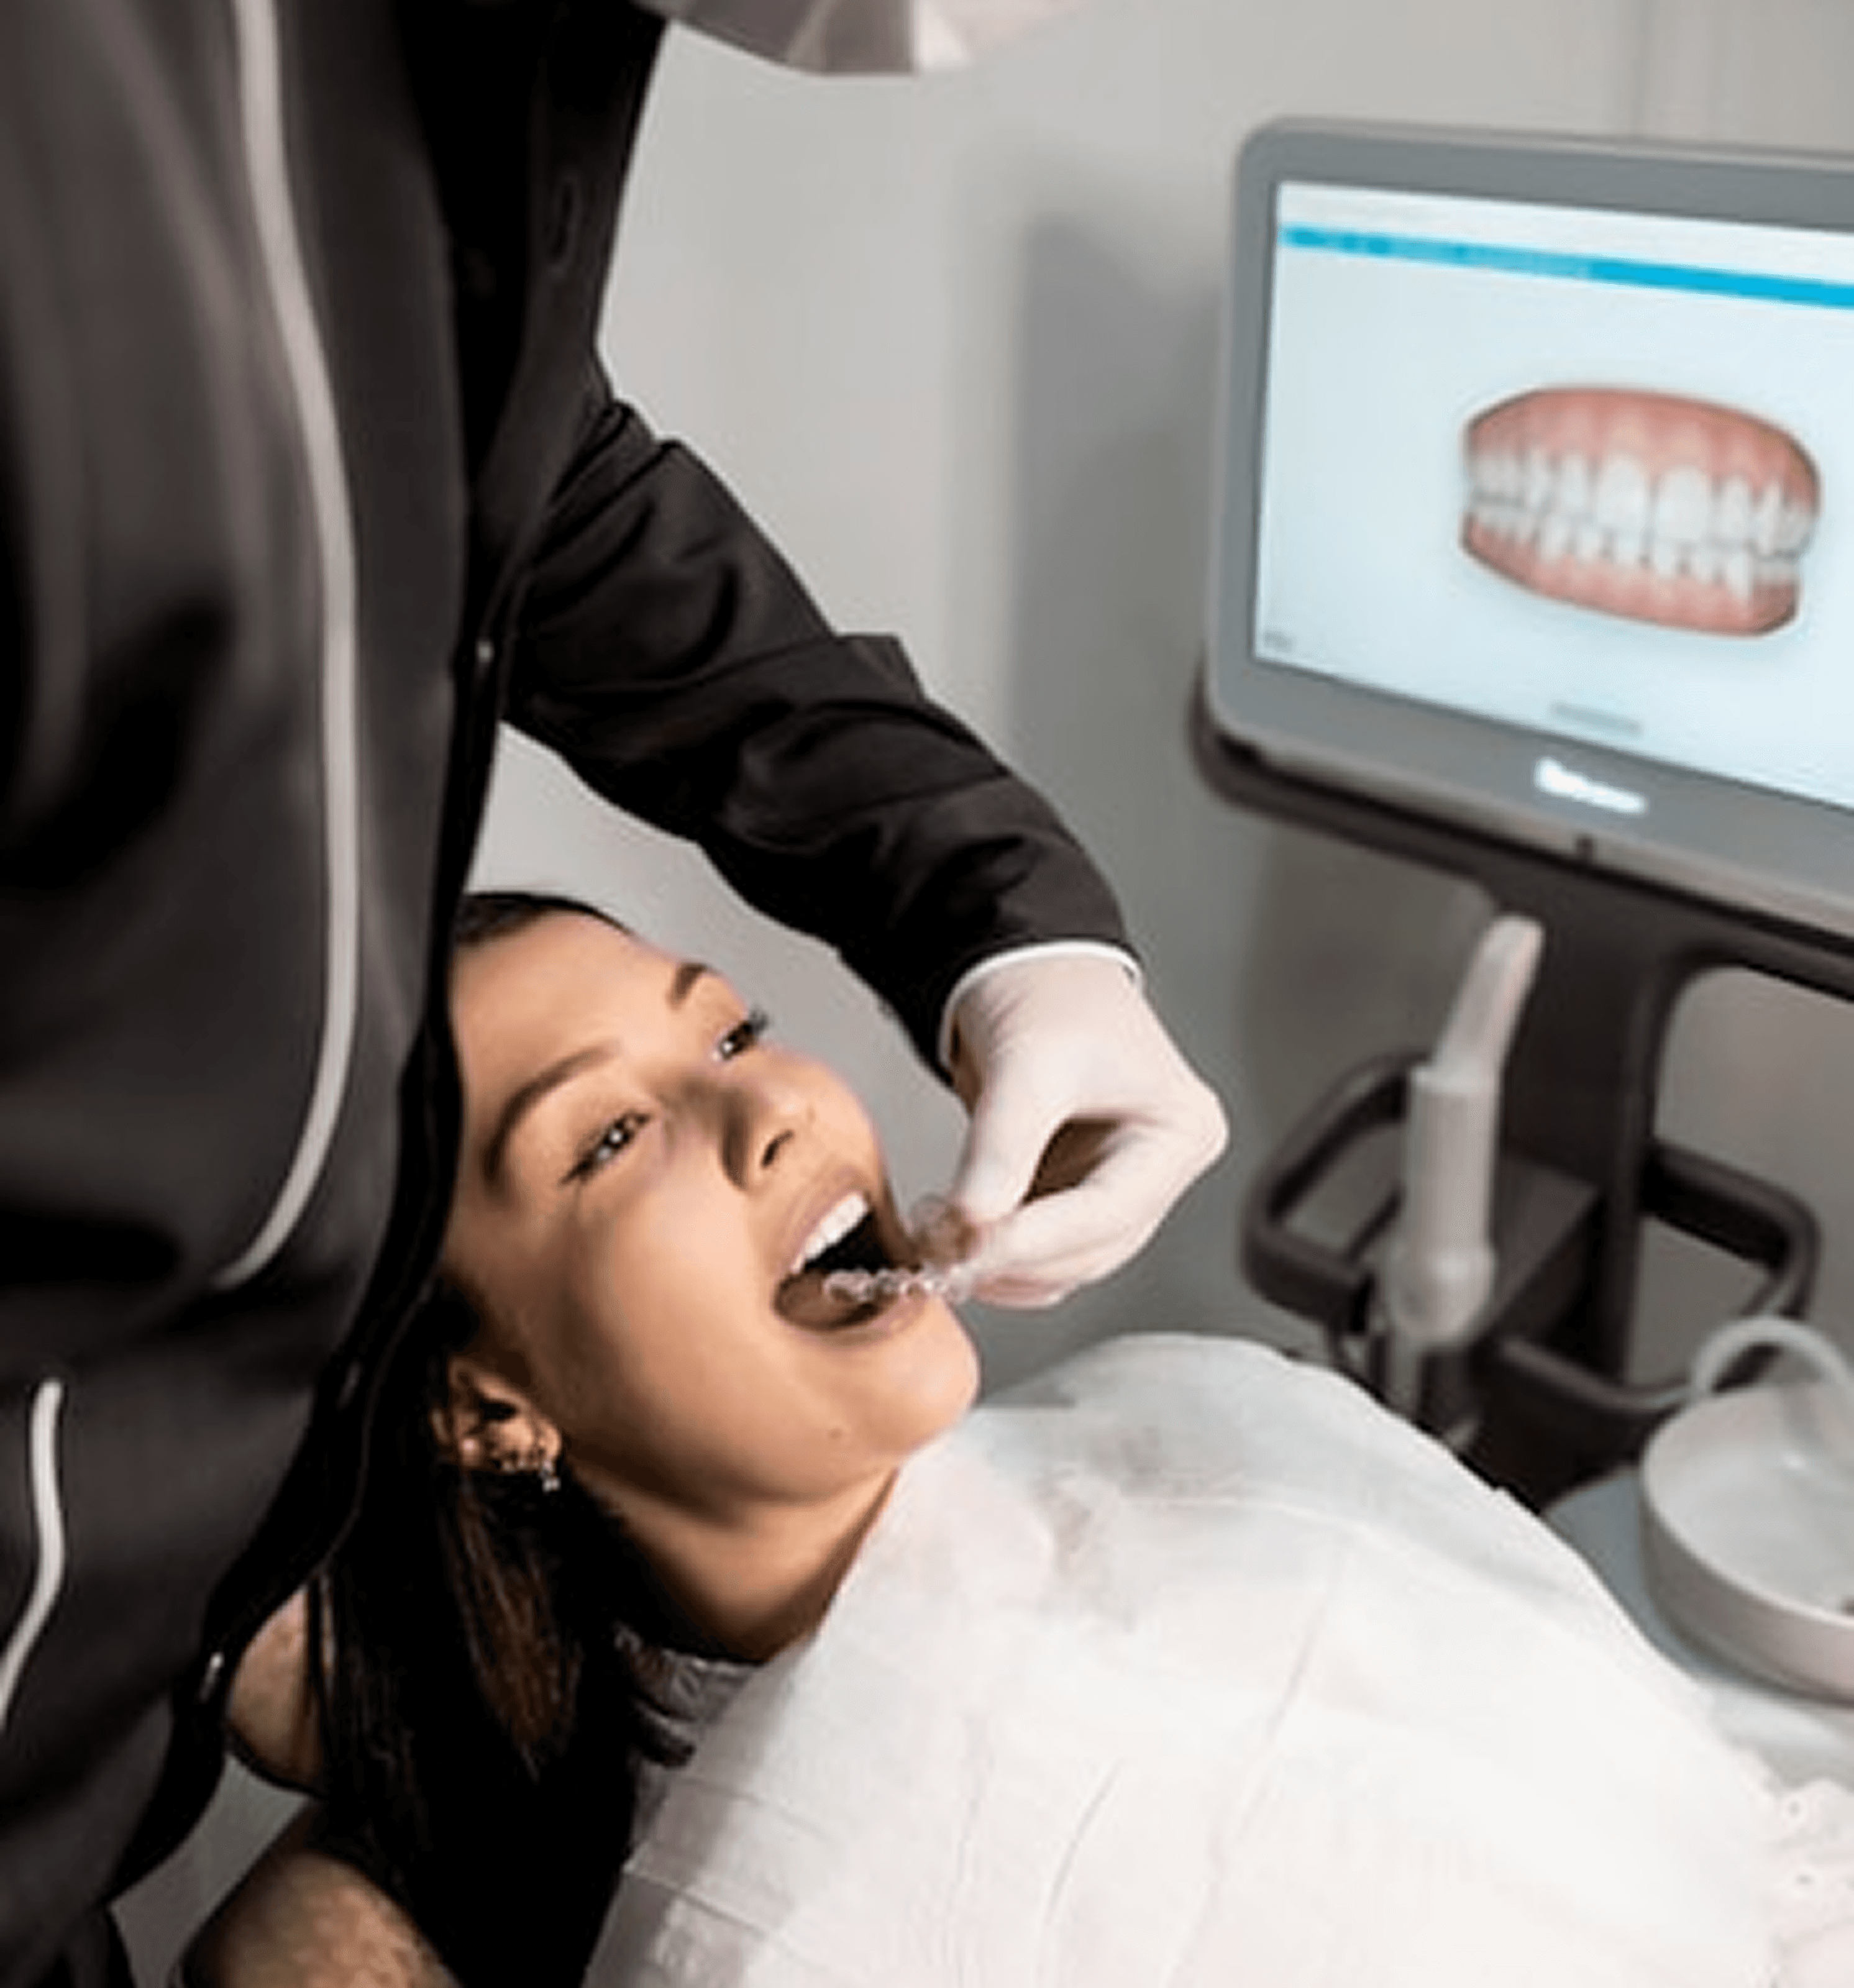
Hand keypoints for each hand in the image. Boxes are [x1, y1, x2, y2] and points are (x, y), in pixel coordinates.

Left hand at [938, 952, 1227, 1307]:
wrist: (1025, 968)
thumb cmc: (1049, 995)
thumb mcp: (1027, 1065)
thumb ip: (1000, 1147)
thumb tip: (971, 1223)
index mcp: (1181, 1132)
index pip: (1110, 1210)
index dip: (1037, 1239)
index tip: (973, 1250)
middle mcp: (1161, 1169)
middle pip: (1093, 1248)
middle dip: (1016, 1259)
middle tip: (944, 1257)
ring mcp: (1122, 1188)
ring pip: (1067, 1263)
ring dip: (1003, 1267)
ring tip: (940, 1248)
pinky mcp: (1077, 1197)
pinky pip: (1043, 1252)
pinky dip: (999, 1257)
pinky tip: (954, 1243)